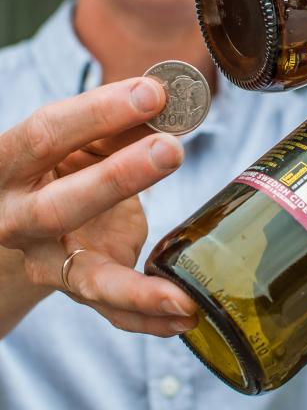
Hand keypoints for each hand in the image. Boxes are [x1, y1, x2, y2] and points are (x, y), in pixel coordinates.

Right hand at [0, 77, 196, 336]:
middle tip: (172, 150)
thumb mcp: (81, 138)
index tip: (154, 93)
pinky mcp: (77, 287)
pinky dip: (149, 317)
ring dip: (137, 286)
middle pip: (59, 207)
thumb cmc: (62, 164)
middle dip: (117, 177)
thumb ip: (121, 124)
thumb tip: (172, 102)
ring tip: (183, 293)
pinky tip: (187, 313)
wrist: (29, 216)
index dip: (99, 112)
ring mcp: (47, 261)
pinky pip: (111, 311)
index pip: (46, 134)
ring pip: (84, 278)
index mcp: (11, 164)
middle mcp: (17, 219)